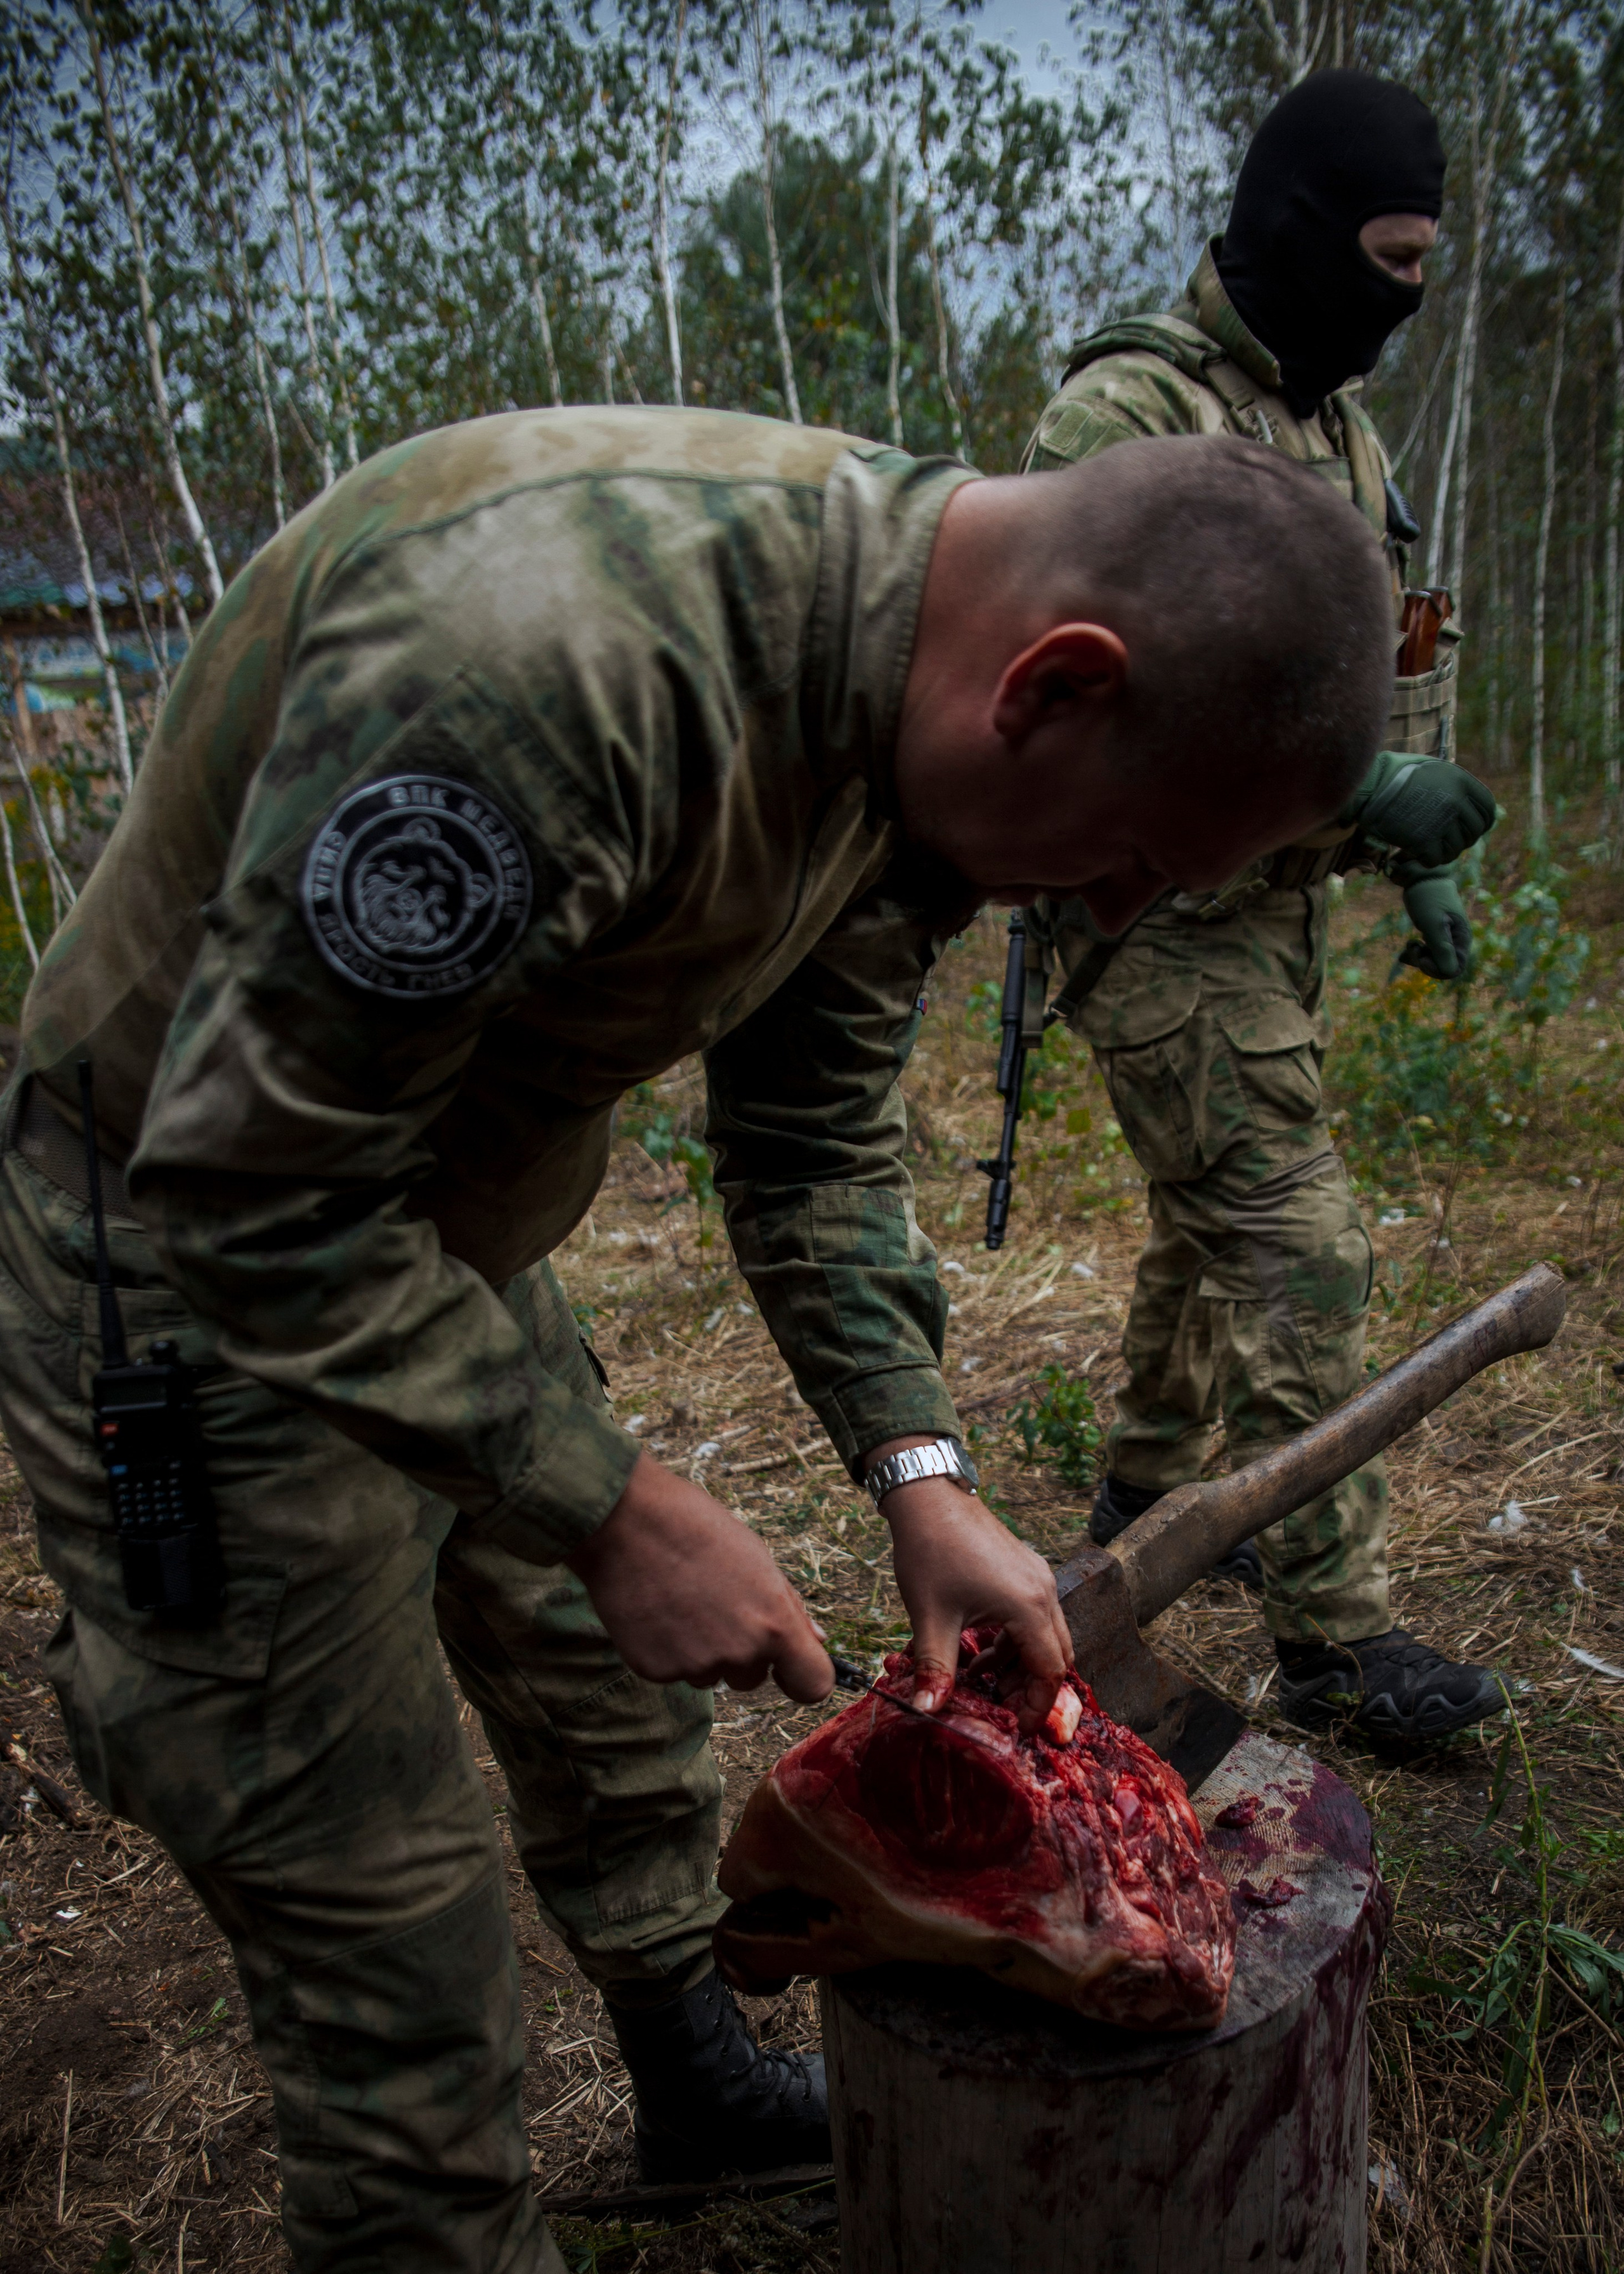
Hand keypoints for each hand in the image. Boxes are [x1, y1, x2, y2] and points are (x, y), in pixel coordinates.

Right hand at [567, 1453, 833, 1701]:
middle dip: (741, 1651)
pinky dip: (667, 1649)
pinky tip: (656, 1610)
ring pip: (710, 1675)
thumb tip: (816, 1639)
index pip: (812, 1684)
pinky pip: (673, 1671)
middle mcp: (740, 1652)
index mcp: (775, 1622)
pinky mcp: (655, 1670)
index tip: (789, 1667)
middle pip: (753, 1678)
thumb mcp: (757, 1556)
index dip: (803, 1676)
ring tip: (680, 1600)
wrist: (625, 1519)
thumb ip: (788, 1605)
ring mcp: (695, 1665)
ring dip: (702, 1651)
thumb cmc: (696, 1527)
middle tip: (715, 1605)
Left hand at [871, 1444, 1072, 1732]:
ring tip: (980, 1680)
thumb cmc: (930, 1550)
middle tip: (998, 1707)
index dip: (1036, 1706)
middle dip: (1030, 1688)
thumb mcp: (931, 1617)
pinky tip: (977, 1650)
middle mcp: (1043, 1591)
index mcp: (1028, 1605)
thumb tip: (927, 1712)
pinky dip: (1013, 1641)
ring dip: (1019, 1664)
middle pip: (1056, 1656)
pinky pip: (1033, 1616)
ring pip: (1045, 1637)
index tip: (1015, 1728)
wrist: (928, 1496)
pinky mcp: (1025, 1570)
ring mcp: (1036, 1577)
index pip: (1050, 1671)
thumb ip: (935, 1668)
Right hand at [1346, 751, 1495, 869]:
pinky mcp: (1423, 841)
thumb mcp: (1431, 768)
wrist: (1368, 785)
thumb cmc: (1394, 774)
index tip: (1472, 829)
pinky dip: (1426, 860)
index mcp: (1461, 781)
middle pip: (1473, 833)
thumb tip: (1464, 800)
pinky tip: (1415, 854)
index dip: (1483, 823)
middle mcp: (1456, 802)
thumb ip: (1451, 783)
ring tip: (1428, 848)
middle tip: (1445, 841)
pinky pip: (1435, 860)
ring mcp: (1441, 823)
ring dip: (1443, 852)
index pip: (1487, 809)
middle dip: (1462, 840)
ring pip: (1455, 849)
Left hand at [1395, 862, 1471, 981]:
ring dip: (1418, 958)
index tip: (1421, 957)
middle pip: (1442, 967)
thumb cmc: (1427, 897)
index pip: (1454, 969)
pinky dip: (1416, 953)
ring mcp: (1446, 938)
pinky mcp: (1435, 934)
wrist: (1420, 875)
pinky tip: (1409, 945)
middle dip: (1424, 963)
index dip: (1436, 970)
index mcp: (1461, 939)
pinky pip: (1428, 952)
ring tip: (1411, 944)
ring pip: (1433, 961)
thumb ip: (1441, 948)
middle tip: (1412, 946)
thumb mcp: (1432, 923)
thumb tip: (1450, 973)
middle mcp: (1456, 940)